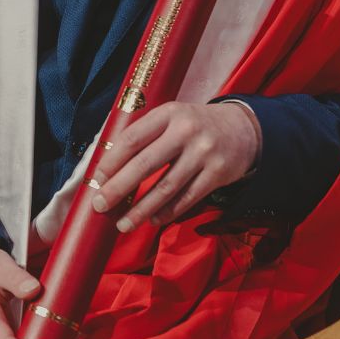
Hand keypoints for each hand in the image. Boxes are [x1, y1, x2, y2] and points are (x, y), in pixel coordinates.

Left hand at [90, 100, 260, 232]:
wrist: (242, 129)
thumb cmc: (193, 126)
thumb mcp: (170, 118)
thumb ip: (145, 136)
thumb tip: (108, 168)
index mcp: (167, 114)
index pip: (132, 139)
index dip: (111, 162)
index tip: (96, 180)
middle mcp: (185, 131)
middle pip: (145, 164)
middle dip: (119, 188)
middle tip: (101, 205)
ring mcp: (203, 153)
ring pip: (166, 187)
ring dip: (142, 210)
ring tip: (124, 224)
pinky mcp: (217, 173)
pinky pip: (187, 198)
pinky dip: (168, 212)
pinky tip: (153, 220)